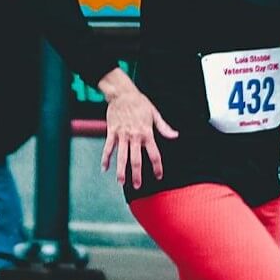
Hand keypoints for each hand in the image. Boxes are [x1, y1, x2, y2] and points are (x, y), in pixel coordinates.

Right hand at [97, 69, 178, 188]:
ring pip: (121, 156)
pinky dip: (105, 158)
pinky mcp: (112, 132)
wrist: (122, 93)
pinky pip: (108, 148)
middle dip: (137, 174)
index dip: (157, 166)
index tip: (158, 176)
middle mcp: (135, 136)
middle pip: (136, 159)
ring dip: (121, 171)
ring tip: (121, 182)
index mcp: (147, 133)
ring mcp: (122, 135)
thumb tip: (175, 136)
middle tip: (137, 186)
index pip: (154, 154)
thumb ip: (164, 127)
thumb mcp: (155, 114)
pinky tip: (104, 168)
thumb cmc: (140, 103)